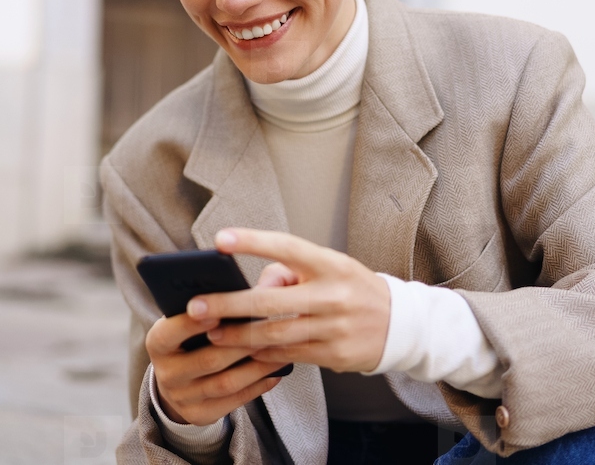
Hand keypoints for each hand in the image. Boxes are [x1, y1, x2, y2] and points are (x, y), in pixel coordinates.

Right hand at [145, 307, 282, 425]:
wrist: (176, 379)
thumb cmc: (189, 337)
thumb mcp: (185, 319)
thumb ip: (205, 309)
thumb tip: (238, 296)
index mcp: (157, 343)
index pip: (171, 333)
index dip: (193, 324)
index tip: (218, 313)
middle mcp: (166, 373)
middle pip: (208, 360)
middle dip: (241, 344)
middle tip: (268, 330)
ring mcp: (182, 398)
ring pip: (226, 383)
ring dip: (256, 367)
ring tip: (279, 351)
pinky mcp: (199, 415)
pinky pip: (234, 401)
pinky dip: (258, 385)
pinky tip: (275, 371)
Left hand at [193, 228, 390, 373]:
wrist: (399, 325)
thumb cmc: (351, 288)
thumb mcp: (328, 267)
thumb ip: (290, 272)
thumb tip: (253, 288)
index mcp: (330, 264)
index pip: (287, 247)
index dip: (253, 242)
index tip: (220, 239)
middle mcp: (332, 295)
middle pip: (270, 302)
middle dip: (228, 305)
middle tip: (196, 306)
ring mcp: (333, 327)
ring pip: (274, 334)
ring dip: (238, 337)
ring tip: (212, 334)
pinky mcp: (333, 355)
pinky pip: (288, 355)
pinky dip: (261, 354)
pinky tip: (242, 352)